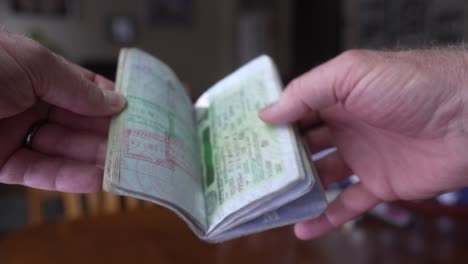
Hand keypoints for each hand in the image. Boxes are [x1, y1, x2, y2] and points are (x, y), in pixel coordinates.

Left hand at [0, 31, 125, 192]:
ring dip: (95, 158)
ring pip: (63, 150)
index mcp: (33, 72)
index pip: (82, 88)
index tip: (137, 112)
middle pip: (77, 122)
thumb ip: (76, 86)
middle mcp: (25, 102)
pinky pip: (40, 172)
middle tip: (138, 145)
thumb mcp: (33, 65)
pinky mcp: (0, 163)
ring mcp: (13, 134)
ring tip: (125, 165)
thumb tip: (114, 100)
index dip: (110, 100)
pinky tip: (96, 177)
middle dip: (107, 134)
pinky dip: (70, 177)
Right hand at [260, 49, 467, 238]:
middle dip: (279, 159)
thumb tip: (268, 114)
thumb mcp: (349, 75)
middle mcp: (347, 126)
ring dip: (297, 189)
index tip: (245, 139)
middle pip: (304, 146)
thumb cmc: (412, 86)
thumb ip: (305, 92)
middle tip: (250, 173)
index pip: (295, 111)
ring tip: (270, 201)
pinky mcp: (380, 183)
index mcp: (337, 97)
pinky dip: (327, 217)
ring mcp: (362, 156)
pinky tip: (304, 226)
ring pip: (321, 176)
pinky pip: (348, 203)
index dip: (271, 124)